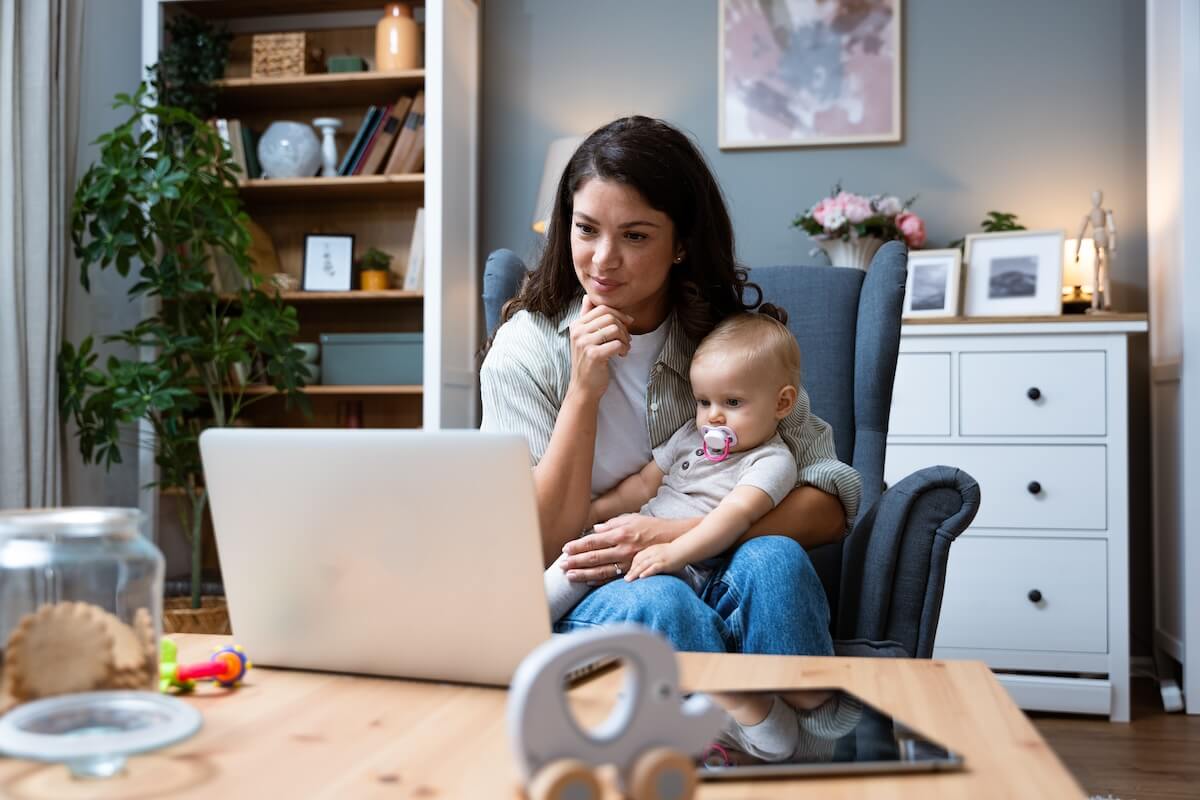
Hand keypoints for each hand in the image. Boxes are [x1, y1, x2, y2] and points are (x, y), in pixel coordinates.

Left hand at [561, 514, 688, 583]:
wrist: (673, 539)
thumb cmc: (651, 526)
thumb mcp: (632, 518)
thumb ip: (612, 523)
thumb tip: (595, 529)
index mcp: (621, 533)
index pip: (594, 541)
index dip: (578, 546)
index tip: (565, 549)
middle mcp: (623, 549)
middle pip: (594, 557)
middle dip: (576, 561)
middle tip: (561, 565)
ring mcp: (628, 562)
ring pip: (601, 570)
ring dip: (583, 574)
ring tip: (570, 576)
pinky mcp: (633, 570)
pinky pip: (613, 578)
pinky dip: (598, 581)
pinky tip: (587, 581)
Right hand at [567, 296, 632, 401]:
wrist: (583, 387)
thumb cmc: (588, 362)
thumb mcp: (584, 337)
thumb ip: (586, 317)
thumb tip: (587, 297)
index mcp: (576, 325)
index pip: (601, 308)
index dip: (618, 314)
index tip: (628, 323)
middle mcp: (578, 332)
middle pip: (609, 317)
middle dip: (623, 327)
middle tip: (627, 339)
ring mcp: (584, 343)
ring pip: (615, 329)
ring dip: (625, 338)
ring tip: (624, 347)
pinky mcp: (593, 355)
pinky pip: (616, 344)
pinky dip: (624, 348)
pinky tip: (622, 354)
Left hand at [625, 542, 686, 580]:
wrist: (686, 548)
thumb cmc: (676, 551)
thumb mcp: (662, 551)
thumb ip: (654, 556)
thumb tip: (649, 565)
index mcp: (651, 549)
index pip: (638, 557)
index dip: (632, 565)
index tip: (628, 573)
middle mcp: (653, 552)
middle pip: (638, 561)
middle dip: (630, 570)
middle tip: (625, 579)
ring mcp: (658, 557)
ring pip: (643, 565)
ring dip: (635, 573)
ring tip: (628, 580)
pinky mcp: (665, 563)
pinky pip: (654, 567)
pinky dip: (647, 572)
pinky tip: (642, 577)